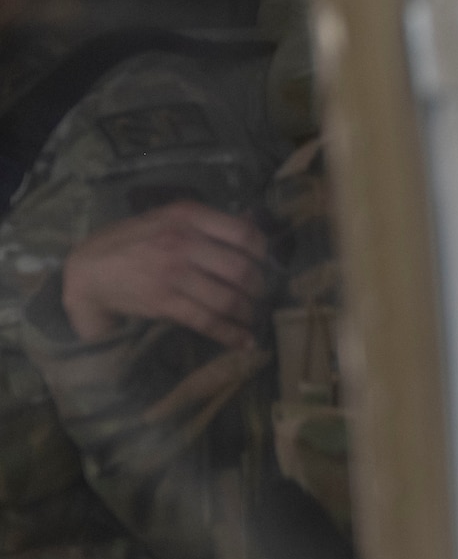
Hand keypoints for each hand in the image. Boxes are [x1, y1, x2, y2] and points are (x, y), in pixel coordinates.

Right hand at [61, 201, 271, 347]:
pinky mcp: (164, 302)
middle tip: (261, 295)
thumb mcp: (168, 219)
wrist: (89, 270)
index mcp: (188, 216)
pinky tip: (245, 341)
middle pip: (242, 270)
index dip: (264, 254)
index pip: (245, 234)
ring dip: (249, 313)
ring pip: (229, 299)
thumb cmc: (135, 241)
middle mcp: (183, 242)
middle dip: (259, 288)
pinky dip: (232, 334)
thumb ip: (208, 223)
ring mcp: (173, 273)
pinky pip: (208, 321)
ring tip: (253, 317)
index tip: (267, 265)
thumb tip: (254, 222)